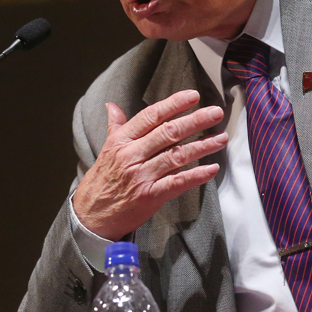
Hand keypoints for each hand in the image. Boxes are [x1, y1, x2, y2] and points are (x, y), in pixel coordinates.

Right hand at [72, 89, 226, 240]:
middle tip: (216, 112)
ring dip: (202, 146)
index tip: (193, 96)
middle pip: (168, 132)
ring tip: (221, 138)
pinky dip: (195, 175)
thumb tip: (111, 105)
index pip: (151, 116)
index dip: (174, 104)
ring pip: (176, 155)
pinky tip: (211, 168)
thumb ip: (115, 126)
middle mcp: (132, 155)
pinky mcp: (150, 196)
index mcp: (122, 140)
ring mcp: (141, 176)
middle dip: (195, 121)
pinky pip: (176, 183)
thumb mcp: (106, 149)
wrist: (90, 216)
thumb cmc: (102, 180)